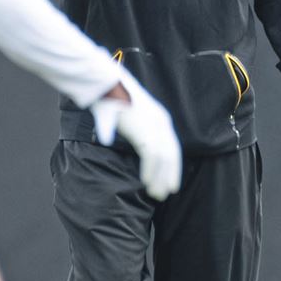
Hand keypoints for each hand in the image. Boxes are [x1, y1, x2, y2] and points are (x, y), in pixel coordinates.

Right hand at [89, 74, 181, 200]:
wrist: (107, 85)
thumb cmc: (111, 98)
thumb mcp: (126, 114)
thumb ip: (128, 130)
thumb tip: (114, 141)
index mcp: (159, 118)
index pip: (172, 146)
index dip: (172, 165)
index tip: (171, 180)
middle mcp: (161, 123)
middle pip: (172, 154)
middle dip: (170, 175)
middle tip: (166, 192)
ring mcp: (155, 128)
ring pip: (164, 159)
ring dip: (160, 178)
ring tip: (157, 194)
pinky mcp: (144, 132)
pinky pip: (152, 157)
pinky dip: (150, 171)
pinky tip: (146, 182)